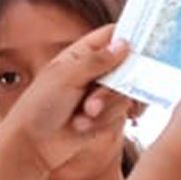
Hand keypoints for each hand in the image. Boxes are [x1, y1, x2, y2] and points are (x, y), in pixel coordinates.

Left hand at [0, 26, 131, 178]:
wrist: (33, 144)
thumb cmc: (40, 105)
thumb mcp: (65, 77)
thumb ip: (96, 61)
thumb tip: (125, 44)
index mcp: (82, 54)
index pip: (112, 36)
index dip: (130, 37)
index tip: (147, 46)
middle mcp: (95, 71)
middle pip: (127, 68)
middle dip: (111, 89)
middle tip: (91, 104)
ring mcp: (102, 93)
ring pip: (125, 94)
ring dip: (105, 109)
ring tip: (81, 117)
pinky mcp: (107, 116)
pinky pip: (121, 114)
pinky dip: (104, 122)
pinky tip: (83, 127)